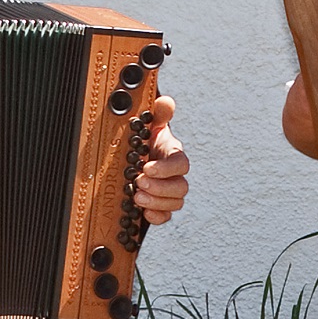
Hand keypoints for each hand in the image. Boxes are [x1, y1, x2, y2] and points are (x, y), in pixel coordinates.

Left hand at [134, 95, 190, 222]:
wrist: (137, 154)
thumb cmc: (145, 140)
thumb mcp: (149, 125)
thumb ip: (158, 114)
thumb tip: (165, 101)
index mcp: (173, 155)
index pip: (180, 164)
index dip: (166, 169)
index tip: (147, 168)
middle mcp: (174, 175)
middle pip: (181, 187)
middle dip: (159, 187)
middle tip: (139, 182)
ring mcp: (169, 192)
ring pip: (175, 203)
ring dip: (156, 201)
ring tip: (136, 196)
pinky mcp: (160, 206)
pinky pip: (166, 217)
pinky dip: (157, 216)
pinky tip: (144, 212)